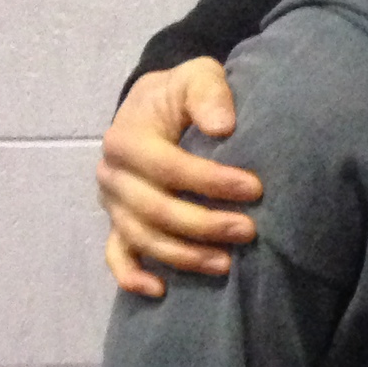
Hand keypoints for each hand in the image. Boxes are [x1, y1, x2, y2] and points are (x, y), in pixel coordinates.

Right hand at [97, 58, 261, 296]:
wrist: (157, 106)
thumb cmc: (183, 93)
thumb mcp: (198, 75)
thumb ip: (209, 92)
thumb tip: (222, 127)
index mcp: (126, 139)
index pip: (169, 167)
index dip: (211, 181)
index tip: (255, 189)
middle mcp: (112, 174)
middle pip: (155, 210)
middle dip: (204, 225)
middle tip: (249, 231)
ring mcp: (112, 203)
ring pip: (142, 239)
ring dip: (183, 256)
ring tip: (227, 263)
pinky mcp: (117, 222)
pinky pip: (116, 255)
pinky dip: (132, 276)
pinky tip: (160, 291)